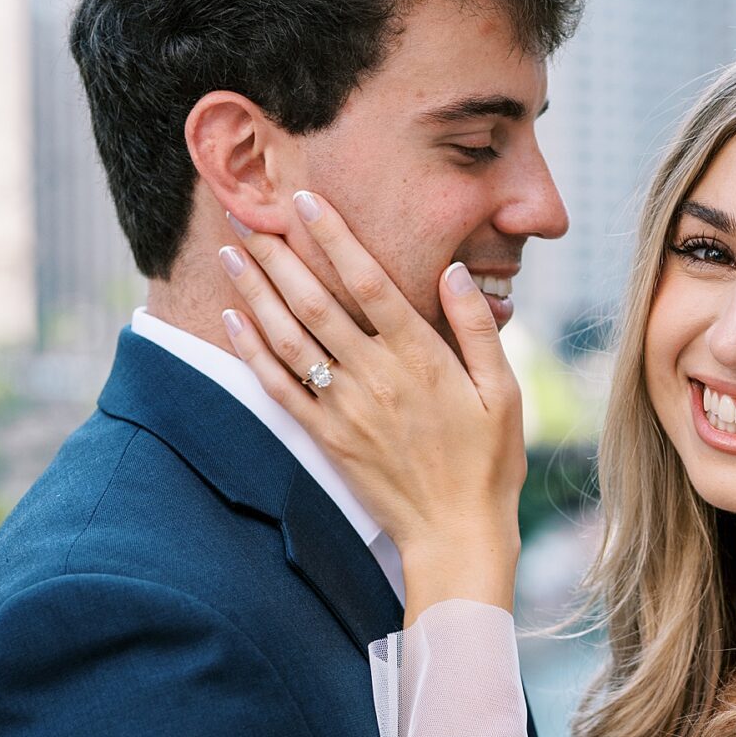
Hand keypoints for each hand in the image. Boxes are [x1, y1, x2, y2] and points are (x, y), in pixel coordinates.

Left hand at [218, 193, 525, 615]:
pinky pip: (281, 388)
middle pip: (316, 302)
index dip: (334, 237)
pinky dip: (253, 352)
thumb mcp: (504, 392)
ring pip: (290, 338)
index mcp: (421, 357)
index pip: (370, 281)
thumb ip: (478, 329)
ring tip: (231, 253)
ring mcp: (346, 408)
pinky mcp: (328, 438)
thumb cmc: (488, 463)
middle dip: (279, 255)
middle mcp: (376, 376)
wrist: (455, 535)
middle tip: (248, 215)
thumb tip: (455, 272)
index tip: (305, 201)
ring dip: (257, 292)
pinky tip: (234, 319)